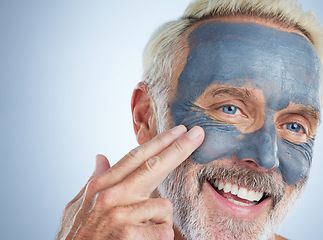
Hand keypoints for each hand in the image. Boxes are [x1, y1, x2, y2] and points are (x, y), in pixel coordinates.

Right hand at [56, 125, 203, 239]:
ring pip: (164, 205)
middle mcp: (111, 195)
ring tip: (144, 229)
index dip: (159, 142)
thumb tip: (101, 156)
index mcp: (101, 185)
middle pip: (154, 166)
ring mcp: (120, 215)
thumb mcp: (78, 205)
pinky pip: (164, 230)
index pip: (136, 157)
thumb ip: (94, 180)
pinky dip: (160, 236)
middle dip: (179, 148)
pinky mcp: (129, 235)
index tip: (178, 130)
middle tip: (197, 133)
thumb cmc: (78, 235)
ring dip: (161, 219)